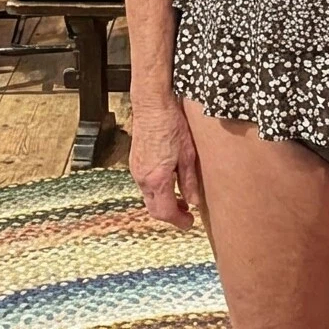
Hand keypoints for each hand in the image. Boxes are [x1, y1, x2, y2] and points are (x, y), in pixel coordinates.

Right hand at [130, 96, 202, 229]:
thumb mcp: (188, 154)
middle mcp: (142, 178)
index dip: (179, 221)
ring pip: (148, 197)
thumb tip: (194, 202)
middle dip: (170, 214)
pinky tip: (169, 182)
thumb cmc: (172, 124)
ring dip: (163, 202)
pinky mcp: (135, 161)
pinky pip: (144, 184)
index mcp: (157, 179)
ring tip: (180, 198)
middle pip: (154, 208)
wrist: (152, 104)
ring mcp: (136, 170)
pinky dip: (156, 190)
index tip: (190, 223)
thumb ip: (189, 181)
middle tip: (187, 214)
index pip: (165, 212)